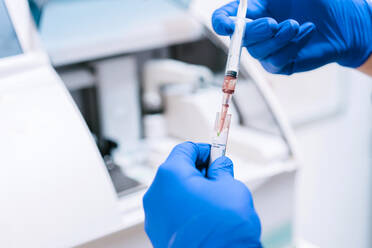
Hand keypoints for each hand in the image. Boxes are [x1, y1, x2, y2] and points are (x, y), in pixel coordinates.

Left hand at [143, 142, 261, 247]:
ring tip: (213, 202)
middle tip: (217, 178)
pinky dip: (184, 208)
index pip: (186, 149)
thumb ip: (222, 170)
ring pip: (173, 192)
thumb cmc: (223, 229)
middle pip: (177, 170)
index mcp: (171, 175)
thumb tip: (219, 165)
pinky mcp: (157, 232)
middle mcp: (156, 193)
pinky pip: (171, 210)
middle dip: (197, 171)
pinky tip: (203, 217)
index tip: (215, 154)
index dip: (204, 150)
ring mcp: (154, 215)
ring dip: (191, 190)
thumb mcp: (231, 188)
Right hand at [212, 0, 371, 73]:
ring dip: (279, 38)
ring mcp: (266, 50)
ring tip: (297, 25)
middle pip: (239, 38)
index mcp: (251, 11)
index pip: (224, 18)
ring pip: (259, 52)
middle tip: (272, 23)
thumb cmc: (315, 1)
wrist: (340, 22)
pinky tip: (307, 32)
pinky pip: (276, 61)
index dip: (221, 22)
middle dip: (254, 31)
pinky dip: (293, 46)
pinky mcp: (279, 64)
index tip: (228, 25)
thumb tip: (247, 2)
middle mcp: (255, 32)